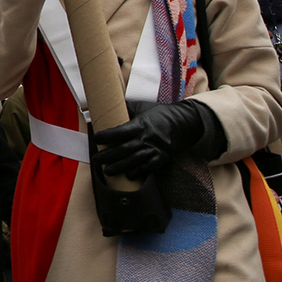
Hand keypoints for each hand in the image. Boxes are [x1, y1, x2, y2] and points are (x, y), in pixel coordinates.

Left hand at [91, 100, 220, 178]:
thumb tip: (108, 105)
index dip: (106, 136)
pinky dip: (139, 172)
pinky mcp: (163, 157)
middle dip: (108, 156)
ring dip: (119, 167)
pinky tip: (128, 175)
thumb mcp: (142, 107)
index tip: (96, 139)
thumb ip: (126, 108)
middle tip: (96, 160)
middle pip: (123, 149)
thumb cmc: (160, 113)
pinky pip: (149, 167)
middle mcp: (146, 138)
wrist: (185, 122)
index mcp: (140, 124)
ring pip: (134, 160)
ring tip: (107, 171)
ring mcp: (155, 149)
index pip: (119, 132)